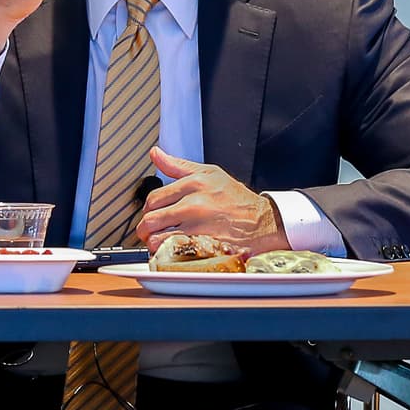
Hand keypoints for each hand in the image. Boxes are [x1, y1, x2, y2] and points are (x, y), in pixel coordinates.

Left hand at [134, 147, 287, 255]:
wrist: (263, 222)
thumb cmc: (236, 199)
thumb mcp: (210, 173)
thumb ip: (178, 166)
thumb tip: (156, 154)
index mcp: (193, 184)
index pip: (153, 199)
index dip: (148, 210)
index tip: (153, 215)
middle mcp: (194, 204)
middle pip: (151, 220)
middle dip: (145, 229)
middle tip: (150, 233)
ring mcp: (199, 227)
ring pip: (158, 239)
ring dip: (154, 244)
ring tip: (159, 244)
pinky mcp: (204, 246)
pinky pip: (173, 254)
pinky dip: (168, 256)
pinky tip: (173, 253)